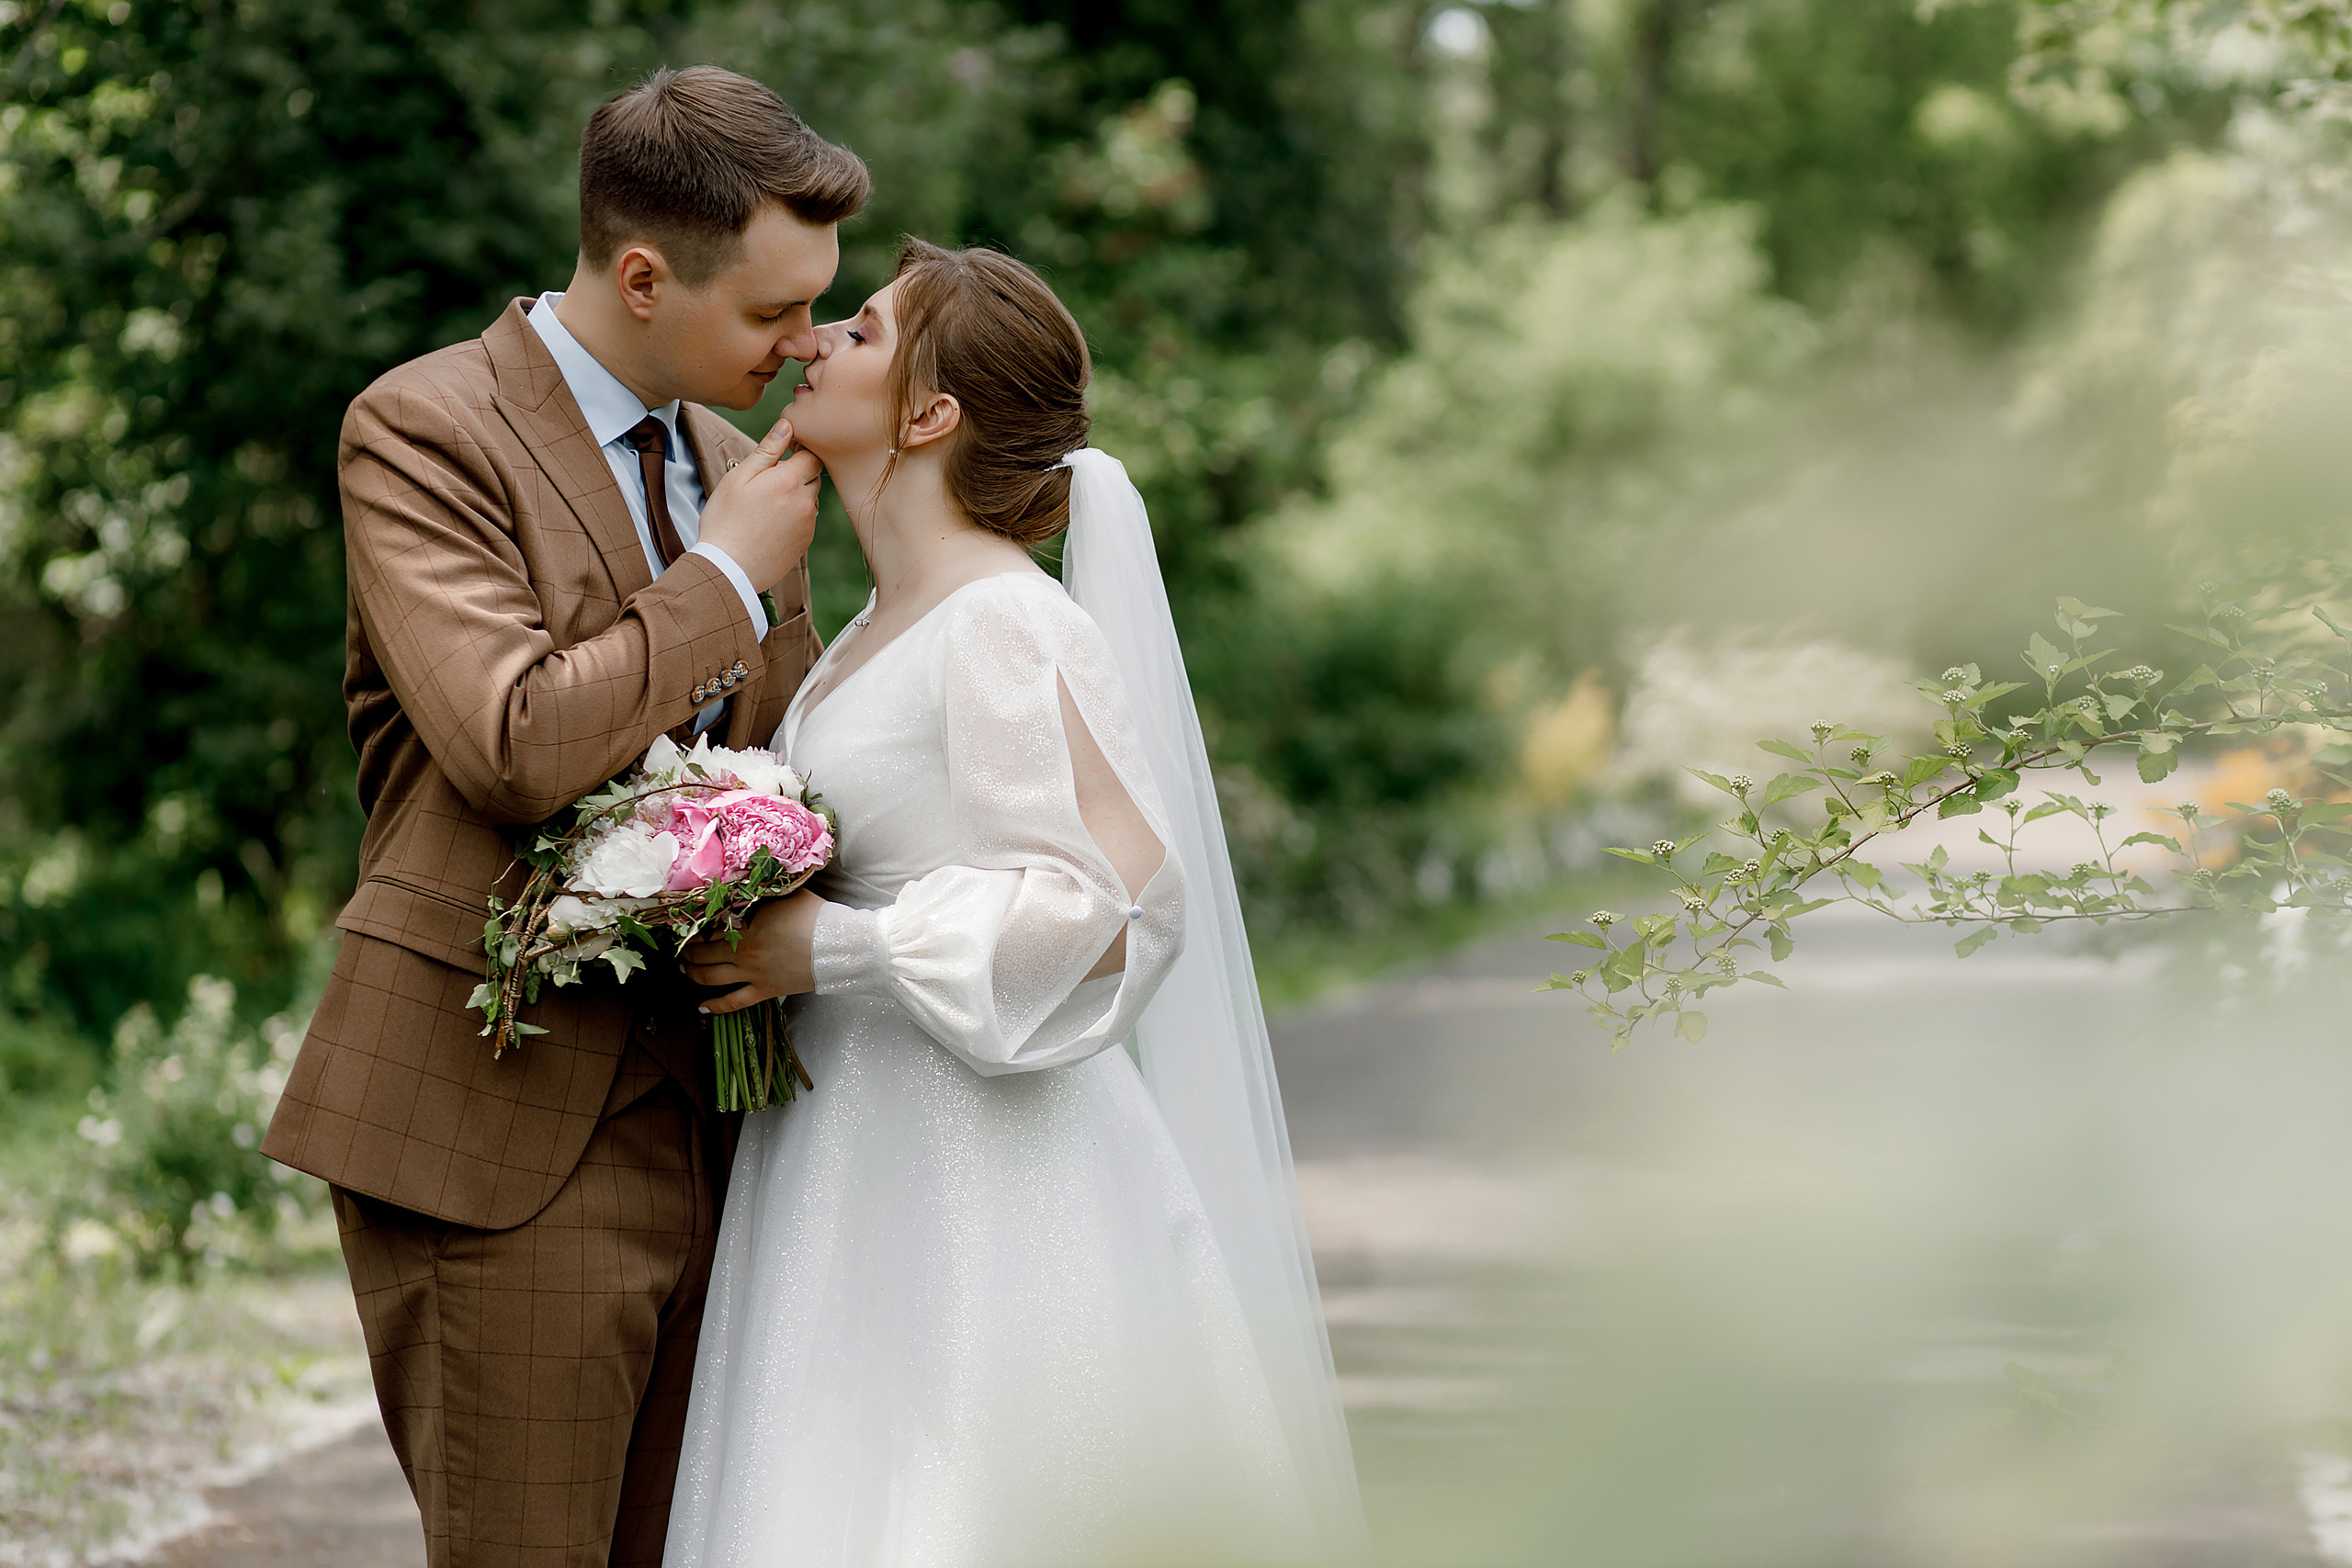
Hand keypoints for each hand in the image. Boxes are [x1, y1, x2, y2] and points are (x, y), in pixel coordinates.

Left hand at [682, 890, 824, 1011]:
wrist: (839, 946)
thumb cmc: (816, 917)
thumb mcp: (786, 896)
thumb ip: (762, 894)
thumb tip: (747, 888)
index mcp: (747, 928)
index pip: (710, 927)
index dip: (695, 925)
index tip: (686, 923)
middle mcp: (744, 953)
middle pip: (704, 953)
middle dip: (688, 950)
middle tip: (681, 947)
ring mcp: (753, 975)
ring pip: (711, 977)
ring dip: (693, 973)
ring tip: (685, 969)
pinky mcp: (765, 991)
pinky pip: (734, 1003)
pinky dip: (715, 1007)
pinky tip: (701, 1008)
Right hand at [697, 415, 822, 592]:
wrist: (729, 568)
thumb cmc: (727, 520)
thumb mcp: (739, 478)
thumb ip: (767, 450)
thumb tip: (787, 425)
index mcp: (790, 481)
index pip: (812, 454)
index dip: (799, 450)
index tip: (783, 453)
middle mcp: (806, 502)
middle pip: (812, 476)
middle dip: (797, 472)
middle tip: (768, 481)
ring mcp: (808, 524)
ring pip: (810, 498)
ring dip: (796, 495)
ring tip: (767, 504)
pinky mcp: (805, 542)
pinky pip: (806, 519)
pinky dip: (794, 516)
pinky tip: (770, 522)